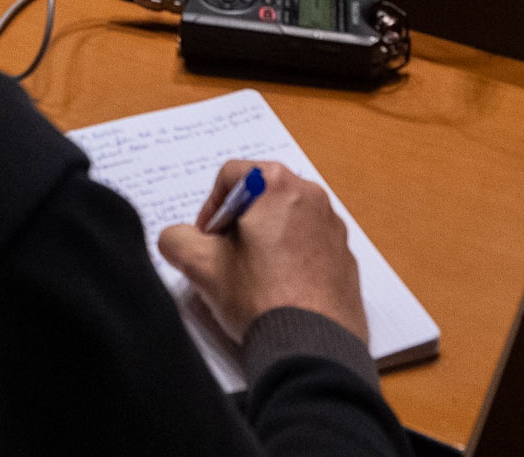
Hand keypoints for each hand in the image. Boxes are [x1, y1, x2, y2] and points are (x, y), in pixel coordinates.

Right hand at [156, 161, 366, 341]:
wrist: (312, 346)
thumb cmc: (259, 298)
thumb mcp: (199, 265)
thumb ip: (177, 239)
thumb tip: (179, 239)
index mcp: (277, 184)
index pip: (230, 177)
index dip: (210, 208)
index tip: (206, 240)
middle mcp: (312, 197)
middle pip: (261, 197)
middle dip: (238, 224)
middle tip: (224, 257)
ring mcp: (334, 228)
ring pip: (286, 222)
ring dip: (264, 242)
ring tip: (250, 279)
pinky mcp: (346, 258)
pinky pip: (310, 247)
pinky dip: (290, 260)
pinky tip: (277, 292)